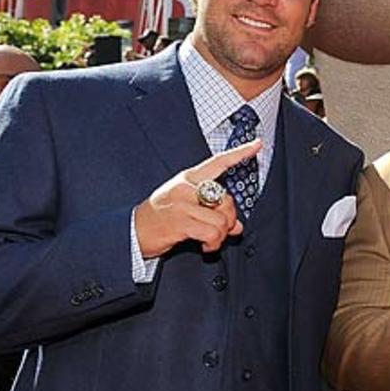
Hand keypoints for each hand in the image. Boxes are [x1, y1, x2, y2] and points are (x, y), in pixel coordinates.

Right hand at [133, 140, 261, 257]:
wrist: (132, 232)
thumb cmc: (160, 218)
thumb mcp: (186, 208)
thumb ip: (212, 212)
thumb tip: (237, 227)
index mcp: (188, 178)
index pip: (218, 162)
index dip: (240, 153)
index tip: (257, 144)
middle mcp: (186, 187)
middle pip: (227, 200)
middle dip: (229, 220)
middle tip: (220, 231)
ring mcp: (182, 203)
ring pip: (222, 220)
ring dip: (220, 236)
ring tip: (209, 241)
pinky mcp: (180, 221)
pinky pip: (212, 233)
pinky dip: (213, 244)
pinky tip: (205, 246)